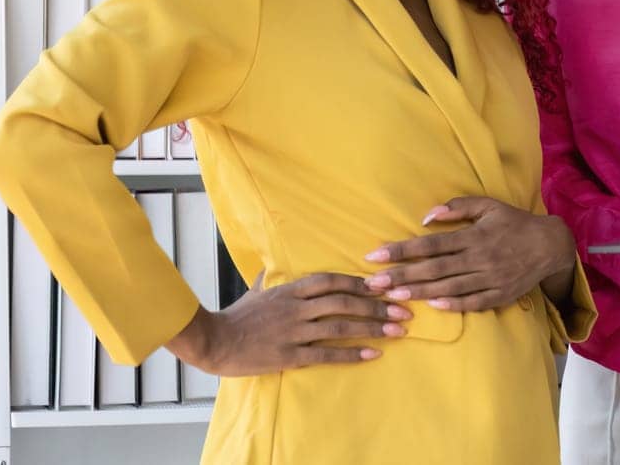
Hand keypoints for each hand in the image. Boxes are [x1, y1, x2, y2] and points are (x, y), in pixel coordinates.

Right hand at [167, 272, 407, 376]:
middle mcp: (297, 307)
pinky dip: (352, 353)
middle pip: (345, 301)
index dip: (361, 281)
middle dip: (378, 304)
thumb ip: (272, 277)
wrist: (214, 342)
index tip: (385, 284)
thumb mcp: (258, 290)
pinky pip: (326, 353)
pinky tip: (373, 354)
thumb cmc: (238, 316)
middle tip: (404, 308)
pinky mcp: (290, 355)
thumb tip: (274, 265)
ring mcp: (294, 331)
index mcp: (292, 288)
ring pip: (341, 326)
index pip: (333, 280)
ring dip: (373, 327)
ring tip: (398, 330)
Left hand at [364, 196, 575, 313]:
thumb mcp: (488, 206)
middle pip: (434, 268)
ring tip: (393, 296)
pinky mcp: (499, 294)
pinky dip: (453, 304)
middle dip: (401, 275)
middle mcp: (479, 258)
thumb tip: (426, 217)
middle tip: (373, 283)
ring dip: (419, 292)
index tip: (376, 255)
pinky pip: (473, 302)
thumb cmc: (514, 223)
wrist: (549, 245)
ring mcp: (490, 278)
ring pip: (449, 287)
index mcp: (473, 235)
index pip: (430, 244)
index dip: (402, 249)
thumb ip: (457, 208)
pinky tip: (432, 305)